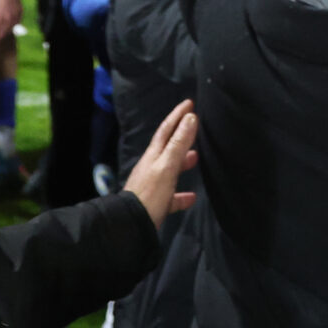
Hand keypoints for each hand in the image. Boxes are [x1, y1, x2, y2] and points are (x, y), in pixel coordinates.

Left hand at [122, 99, 198, 218]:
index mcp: (154, 156)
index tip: (189, 103)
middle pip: (168, 147)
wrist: (130, 224)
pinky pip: (171, 195)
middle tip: (196, 129)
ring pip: (170, 169)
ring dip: (182, 162)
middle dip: (182, 137)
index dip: (177, 116)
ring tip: (196, 158)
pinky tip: (191, 198)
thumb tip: (190, 117)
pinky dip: (181, 194)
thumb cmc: (151, 193)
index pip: (166, 130)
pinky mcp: (155, 203)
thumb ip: (178, 143)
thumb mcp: (167, 166)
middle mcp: (152, 167)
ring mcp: (152, 185)